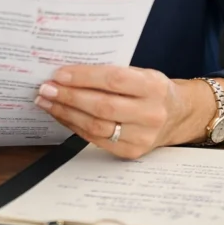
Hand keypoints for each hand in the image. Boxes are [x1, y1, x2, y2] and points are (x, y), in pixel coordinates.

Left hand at [34, 65, 187, 158]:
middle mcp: (151, 113)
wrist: (177, 116)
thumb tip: (68, 73)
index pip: (114, 80)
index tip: (59, 74)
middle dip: (69, 97)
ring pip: (96, 126)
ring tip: (47, 102)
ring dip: (66, 113)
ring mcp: (142, 136)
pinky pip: (96, 139)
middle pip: (102, 106)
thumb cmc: (151, 90)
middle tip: (45, 89)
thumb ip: (111, 73)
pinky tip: (62, 116)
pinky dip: (75, 126)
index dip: (83, 77)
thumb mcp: (141, 73)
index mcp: (154, 87)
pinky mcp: (131, 152)